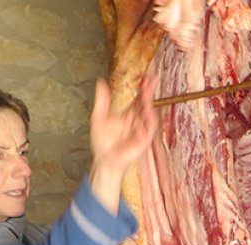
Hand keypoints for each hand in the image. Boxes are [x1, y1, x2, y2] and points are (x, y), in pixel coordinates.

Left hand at [88, 75, 159, 209]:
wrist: (105, 160)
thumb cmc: (102, 143)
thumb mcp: (99, 117)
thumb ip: (102, 100)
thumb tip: (101, 82)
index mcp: (127, 115)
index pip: (138, 99)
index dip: (142, 88)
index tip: (147, 78)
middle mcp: (136, 121)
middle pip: (145, 103)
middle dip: (149, 92)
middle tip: (151, 81)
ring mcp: (141, 130)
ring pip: (149, 114)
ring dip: (148, 104)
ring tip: (145, 95)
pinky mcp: (144, 140)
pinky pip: (149, 128)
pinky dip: (149, 120)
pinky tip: (146, 111)